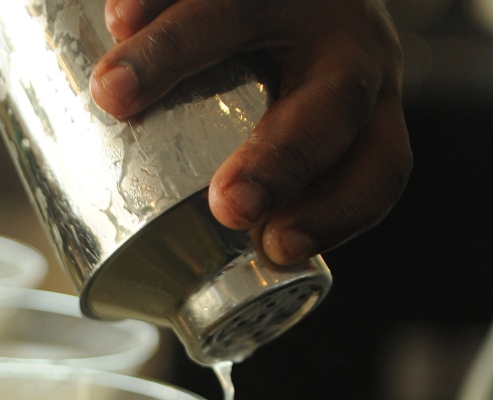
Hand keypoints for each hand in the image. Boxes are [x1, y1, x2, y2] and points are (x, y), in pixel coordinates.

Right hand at [90, 0, 411, 264]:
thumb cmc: (278, 85)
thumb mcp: (291, 135)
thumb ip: (257, 191)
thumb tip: (180, 279)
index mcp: (366, 112)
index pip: (379, 169)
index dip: (338, 213)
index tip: (275, 249)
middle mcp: (348, 51)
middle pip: (331, 105)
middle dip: (280, 159)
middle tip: (225, 203)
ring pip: (249, 12)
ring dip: (177, 54)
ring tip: (113, 94)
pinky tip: (117, 17)